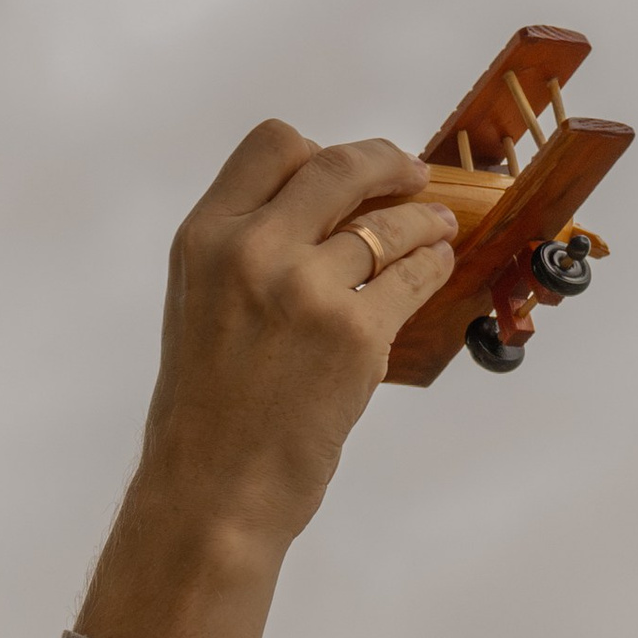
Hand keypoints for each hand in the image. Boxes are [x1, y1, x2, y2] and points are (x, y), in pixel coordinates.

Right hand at [76, 124, 458, 637]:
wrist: (213, 492)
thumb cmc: (207, 414)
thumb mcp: (199, 306)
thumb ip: (244, 251)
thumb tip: (318, 214)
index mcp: (205, 238)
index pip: (272, 145)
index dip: (318, 149)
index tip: (345, 169)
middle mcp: (254, 250)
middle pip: (337, 167)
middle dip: (386, 162)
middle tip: (412, 173)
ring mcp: (308, 290)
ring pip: (389, 223)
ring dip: (424, 218)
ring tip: (439, 225)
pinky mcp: (356, 334)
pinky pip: (413, 277)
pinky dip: (433, 265)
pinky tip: (439, 265)